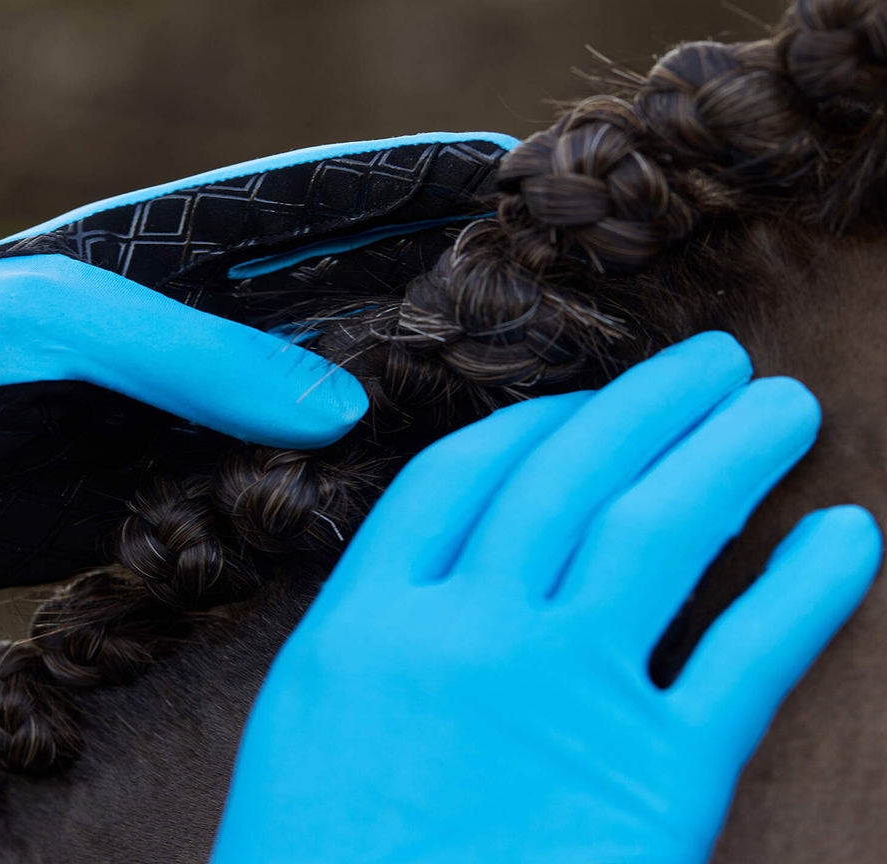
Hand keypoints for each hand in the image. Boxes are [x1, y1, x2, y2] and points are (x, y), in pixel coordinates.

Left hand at [0, 132, 516, 596]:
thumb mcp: (54, 317)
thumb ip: (193, 348)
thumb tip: (337, 408)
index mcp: (182, 240)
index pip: (334, 199)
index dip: (425, 192)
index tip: (516, 200)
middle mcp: (202, 313)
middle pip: (344, 294)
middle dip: (432, 301)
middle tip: (528, 324)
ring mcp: (190, 395)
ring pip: (318, 386)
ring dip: (391, 395)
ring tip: (481, 411)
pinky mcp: (163, 474)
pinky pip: (269, 468)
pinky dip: (325, 476)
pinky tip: (380, 488)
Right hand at [211, 331, 880, 863]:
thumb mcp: (312, 718)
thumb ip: (381, 617)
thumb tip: (463, 546)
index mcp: (368, 619)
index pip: (464, 475)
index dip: (537, 421)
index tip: (592, 397)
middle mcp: (465, 634)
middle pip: (570, 476)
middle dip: (651, 403)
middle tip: (717, 358)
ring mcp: (560, 700)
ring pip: (656, 534)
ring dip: (730, 454)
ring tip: (783, 403)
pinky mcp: (654, 787)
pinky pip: (742, 662)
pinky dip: (803, 593)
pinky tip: (846, 536)